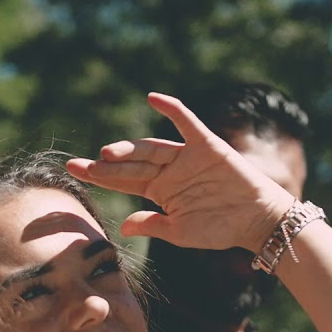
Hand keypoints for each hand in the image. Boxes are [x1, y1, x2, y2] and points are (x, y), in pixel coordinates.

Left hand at [66, 92, 295, 252]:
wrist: (257, 220)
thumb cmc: (220, 229)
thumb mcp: (181, 233)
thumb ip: (153, 225)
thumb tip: (124, 224)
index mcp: (159, 192)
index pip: (124, 181)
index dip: (99, 176)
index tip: (74, 170)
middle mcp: (168, 171)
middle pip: (131, 164)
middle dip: (105, 165)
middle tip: (80, 165)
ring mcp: (186, 157)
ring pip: (151, 148)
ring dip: (130, 149)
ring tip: (108, 154)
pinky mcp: (206, 145)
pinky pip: (186, 123)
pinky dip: (172, 109)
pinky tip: (153, 98)